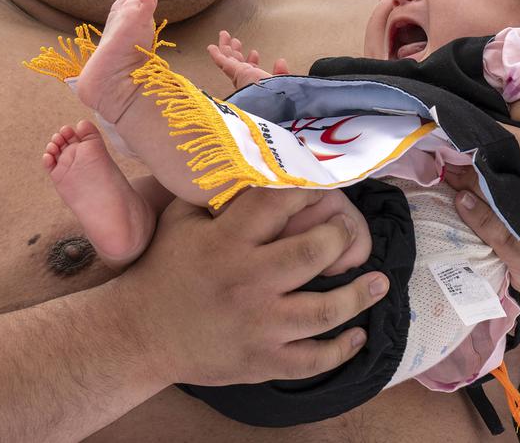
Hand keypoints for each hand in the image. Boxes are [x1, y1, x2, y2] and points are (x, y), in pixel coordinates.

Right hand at [118, 187, 389, 386]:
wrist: (138, 334)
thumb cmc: (163, 270)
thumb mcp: (181, 219)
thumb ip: (217, 192)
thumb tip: (252, 157)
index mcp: (227, 241)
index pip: (279, 203)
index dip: (310, 189)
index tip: (326, 186)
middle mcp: (247, 281)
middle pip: (313, 253)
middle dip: (341, 238)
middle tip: (348, 231)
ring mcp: (258, 325)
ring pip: (324, 311)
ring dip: (359, 295)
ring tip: (380, 281)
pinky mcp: (262, 361)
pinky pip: (312, 360)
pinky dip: (341, 349)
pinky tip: (357, 335)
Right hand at [207, 30, 289, 89]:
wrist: (268, 104)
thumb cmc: (276, 96)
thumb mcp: (281, 81)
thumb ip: (280, 73)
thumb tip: (280, 61)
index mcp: (257, 83)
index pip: (252, 70)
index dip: (252, 61)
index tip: (254, 52)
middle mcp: (246, 80)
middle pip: (238, 62)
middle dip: (237, 51)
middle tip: (235, 41)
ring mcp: (239, 76)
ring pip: (229, 58)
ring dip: (226, 47)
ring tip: (224, 35)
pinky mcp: (234, 72)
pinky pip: (221, 61)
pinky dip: (216, 54)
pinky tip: (211, 47)